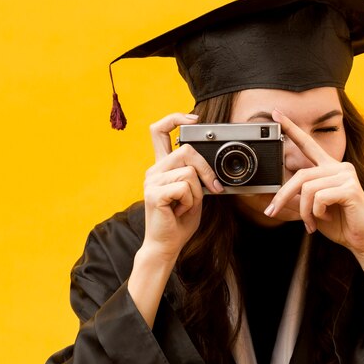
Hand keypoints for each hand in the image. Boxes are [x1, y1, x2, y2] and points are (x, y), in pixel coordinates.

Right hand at [141, 112, 222, 260]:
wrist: (166, 245)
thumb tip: (210, 165)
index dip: (175, 118)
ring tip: (185, 206)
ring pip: (189, 172)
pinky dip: (190, 202)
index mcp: (161, 166)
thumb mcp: (194, 193)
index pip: (160, 130)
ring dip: (197, 193)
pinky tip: (179, 211)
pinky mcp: (154, 194)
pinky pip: (184, 187)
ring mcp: (151, 181)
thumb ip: (196, 176)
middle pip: (186, 150)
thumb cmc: (179, 221)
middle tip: (212, 189)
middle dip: (206, 170)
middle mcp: (153, 170)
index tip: (194, 118)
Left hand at [266, 109, 363, 269]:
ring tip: (312, 223)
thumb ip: (298, 197)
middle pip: (300, 175)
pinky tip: (328, 218)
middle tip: (272, 212)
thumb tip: (276, 193)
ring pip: (307, 189)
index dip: (291, 129)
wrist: (363, 242)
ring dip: (304, 211)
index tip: (276, 114)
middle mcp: (339, 167)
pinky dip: (316, 213)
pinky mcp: (350, 188)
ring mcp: (346, 175)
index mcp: (330, 168)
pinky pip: (319, 197)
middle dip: (283, 195)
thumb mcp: (312, 209)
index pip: (308, 144)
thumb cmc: (340, 225)